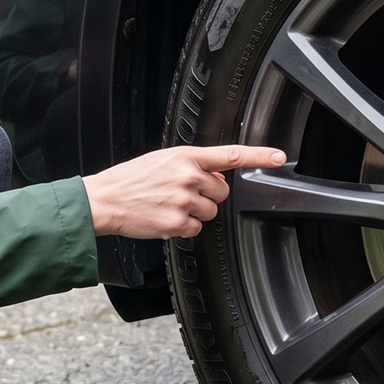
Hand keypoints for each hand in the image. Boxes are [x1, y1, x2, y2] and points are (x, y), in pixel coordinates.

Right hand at [82, 144, 286, 238]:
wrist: (104, 199)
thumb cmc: (131, 179)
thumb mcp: (163, 161)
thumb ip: (193, 166)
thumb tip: (217, 178)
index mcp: (185, 156)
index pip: (230, 154)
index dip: (259, 155)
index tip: (279, 157)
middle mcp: (188, 176)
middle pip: (221, 193)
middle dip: (207, 196)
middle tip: (183, 194)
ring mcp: (183, 201)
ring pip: (210, 213)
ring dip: (195, 213)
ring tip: (169, 205)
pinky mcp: (176, 223)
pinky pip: (196, 230)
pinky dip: (183, 228)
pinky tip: (165, 218)